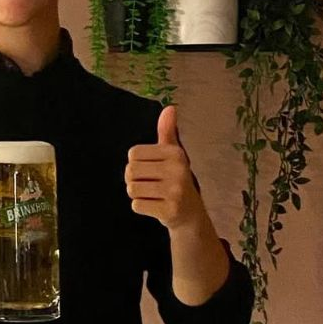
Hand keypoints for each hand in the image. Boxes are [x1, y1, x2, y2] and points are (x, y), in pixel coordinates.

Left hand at [125, 106, 206, 230]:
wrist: (192, 215)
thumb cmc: (178, 181)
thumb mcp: (174, 155)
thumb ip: (168, 132)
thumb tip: (169, 108)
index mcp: (175, 153)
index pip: (133, 154)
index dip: (136, 164)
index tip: (151, 170)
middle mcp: (177, 170)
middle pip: (130, 171)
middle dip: (134, 180)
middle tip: (150, 185)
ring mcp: (175, 191)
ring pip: (132, 188)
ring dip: (138, 194)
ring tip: (154, 195)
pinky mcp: (170, 210)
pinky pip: (136, 205)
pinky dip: (142, 207)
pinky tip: (156, 206)